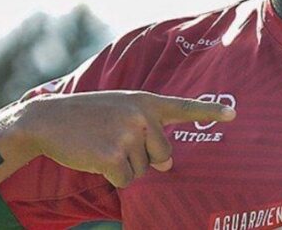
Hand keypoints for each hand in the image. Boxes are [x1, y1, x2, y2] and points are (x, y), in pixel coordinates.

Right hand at [16, 91, 234, 187]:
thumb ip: (149, 131)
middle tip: (115, 141)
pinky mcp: (113, 156)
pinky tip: (95, 158)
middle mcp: (142, 115)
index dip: (210, 112)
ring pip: (143, 170)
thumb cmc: (87, 116)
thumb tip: (167, 164)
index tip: (234, 114)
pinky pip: (126, 180)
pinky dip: (111, 176)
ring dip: (123, 165)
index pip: (184, 108)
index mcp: (146, 101)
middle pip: (163, 156)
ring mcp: (128, 134)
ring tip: (101, 144)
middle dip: (143, 157)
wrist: (47, 120)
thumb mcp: (120, 110)